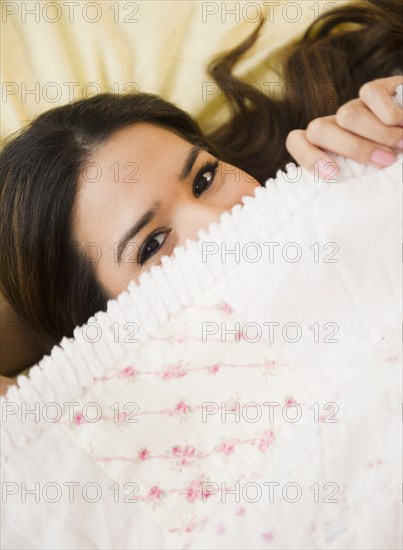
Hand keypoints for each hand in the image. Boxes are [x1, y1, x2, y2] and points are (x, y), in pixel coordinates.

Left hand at [285, 76, 402, 179]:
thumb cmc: (396, 164)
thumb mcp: (375, 178)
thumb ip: (359, 184)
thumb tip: (354, 204)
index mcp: (329, 148)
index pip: (297, 141)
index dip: (308, 156)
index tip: (334, 174)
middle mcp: (337, 125)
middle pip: (318, 130)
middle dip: (353, 148)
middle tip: (385, 162)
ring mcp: (354, 106)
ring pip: (346, 115)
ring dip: (377, 134)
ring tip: (402, 146)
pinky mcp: (375, 89)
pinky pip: (369, 94)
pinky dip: (389, 113)